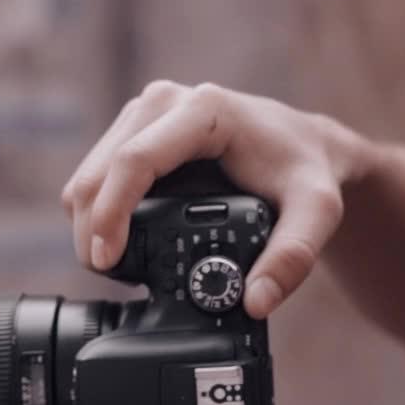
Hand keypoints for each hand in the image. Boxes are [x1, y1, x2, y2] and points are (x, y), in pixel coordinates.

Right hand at [60, 81, 361, 317]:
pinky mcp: (134, 131)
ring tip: (118, 266)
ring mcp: (144, 114)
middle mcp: (164, 103)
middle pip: (99, 171)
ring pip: (87, 175)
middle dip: (93, 230)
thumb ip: (293, 257)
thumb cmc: (306, 170)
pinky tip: (121, 242)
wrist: (304, 144)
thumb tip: (255, 301)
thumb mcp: (316, 213)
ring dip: (91, 224)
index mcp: (202, 111)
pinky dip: (99, 213)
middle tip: (111, 277)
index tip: (107, 260)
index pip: (135, 161)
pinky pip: (96, 176)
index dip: (111, 213)